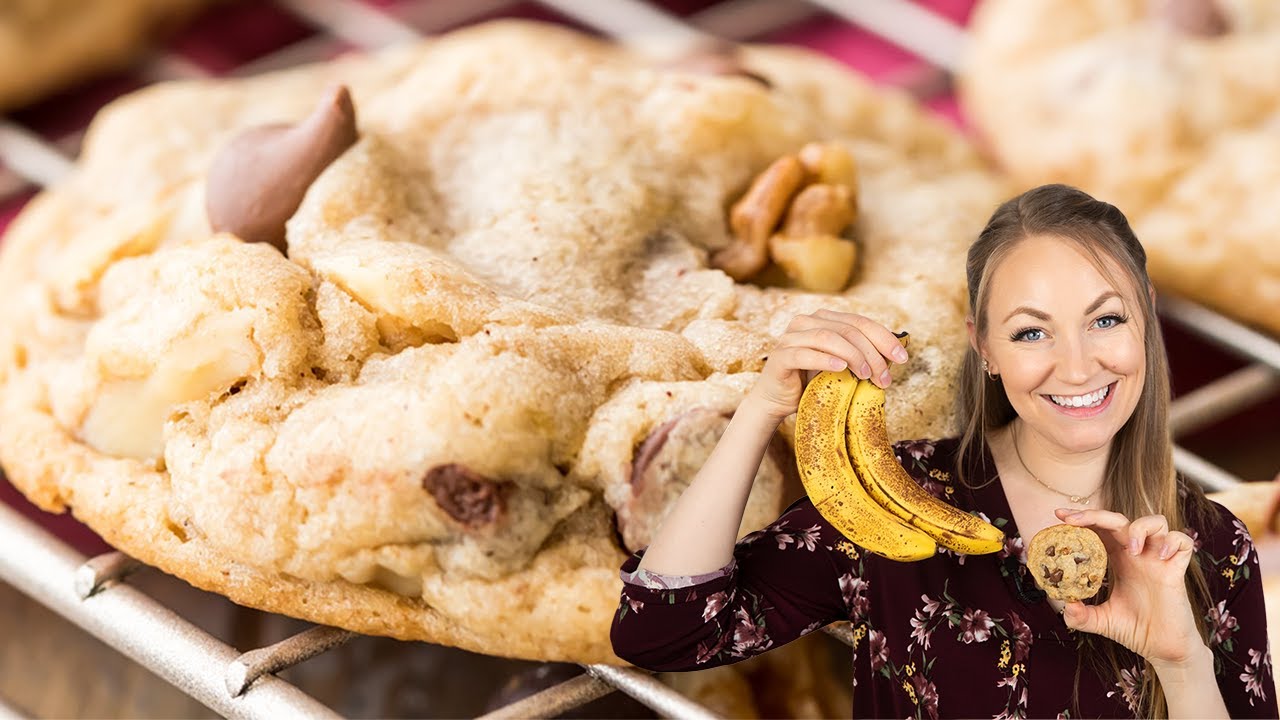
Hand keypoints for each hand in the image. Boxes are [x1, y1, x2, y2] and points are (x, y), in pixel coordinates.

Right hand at [746, 310, 907, 420]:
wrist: (776, 402)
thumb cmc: (811, 383)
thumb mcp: (841, 366)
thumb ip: (860, 355)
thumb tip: (894, 356)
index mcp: (822, 319)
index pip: (859, 322)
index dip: (884, 338)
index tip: (902, 358)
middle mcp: (805, 322)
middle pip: (847, 329)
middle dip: (872, 353)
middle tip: (885, 377)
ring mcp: (790, 337)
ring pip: (828, 337)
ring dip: (853, 356)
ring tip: (866, 375)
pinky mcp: (780, 356)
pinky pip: (804, 354)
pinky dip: (825, 360)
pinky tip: (841, 368)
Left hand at [1054, 508, 1204, 667]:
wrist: (1162, 649)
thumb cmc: (1134, 630)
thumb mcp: (1101, 621)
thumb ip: (1080, 615)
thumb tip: (1064, 606)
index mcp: (1118, 559)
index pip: (1100, 529)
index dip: (1082, 519)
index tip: (1058, 516)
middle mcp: (1138, 554)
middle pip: (1120, 520)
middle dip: (1096, 515)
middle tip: (1073, 521)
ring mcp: (1158, 559)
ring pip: (1155, 522)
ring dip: (1139, 527)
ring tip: (1131, 549)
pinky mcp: (1178, 570)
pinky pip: (1182, 542)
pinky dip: (1173, 542)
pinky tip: (1160, 557)